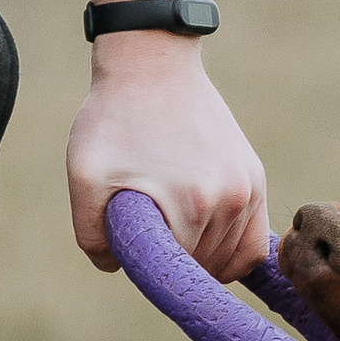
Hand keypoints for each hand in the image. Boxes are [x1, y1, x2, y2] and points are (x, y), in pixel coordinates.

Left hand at [66, 38, 268, 278]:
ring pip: (230, 260)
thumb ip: (92, 235)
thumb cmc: (113, 119)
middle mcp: (231, 199)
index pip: (177, 275)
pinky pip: (254, 242)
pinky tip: (203, 240)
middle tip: (147, 228)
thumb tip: (116, 268)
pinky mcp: (255, 177)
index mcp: (191, 204)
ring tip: (169, 223)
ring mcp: (249, 187)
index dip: (149, 270)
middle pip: (203, 268)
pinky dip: (230, 251)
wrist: (152, 65)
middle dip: (173, 261)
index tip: (133, 248)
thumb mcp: (84, 176)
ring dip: (200, 256)